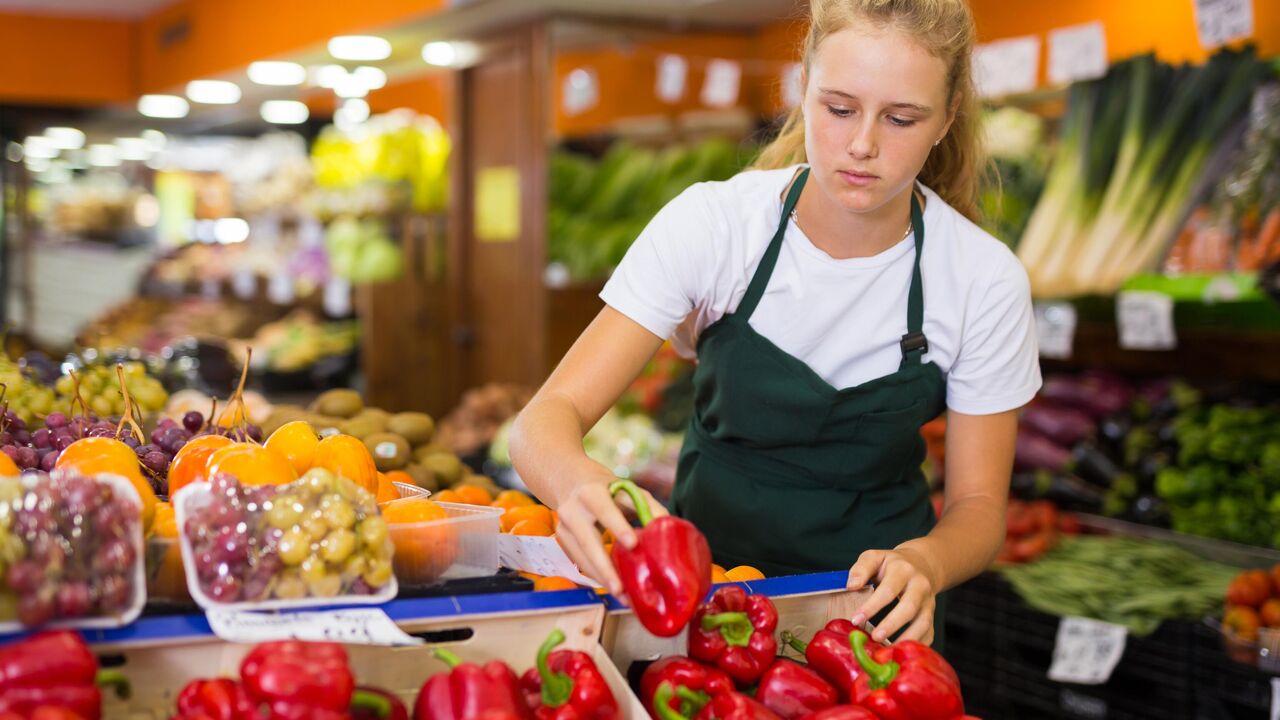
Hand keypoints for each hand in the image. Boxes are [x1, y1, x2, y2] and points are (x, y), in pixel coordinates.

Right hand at [553, 474, 667, 595]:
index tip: (632, 544)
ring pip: (581, 558)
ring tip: (622, 597)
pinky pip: (580, 563)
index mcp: (591, 493)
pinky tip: (614, 588)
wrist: (573, 483)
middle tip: (620, 589)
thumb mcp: (629, 491)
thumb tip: (669, 528)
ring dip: (602, 578)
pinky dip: (597, 576)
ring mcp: (564, 527)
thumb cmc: (608, 490)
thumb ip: (649, 507)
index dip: (617, 526)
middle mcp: (573, 510)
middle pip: (587, 541)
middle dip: (604, 567)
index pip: (604, 509)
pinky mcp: (563, 541)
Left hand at [846, 546, 940, 644]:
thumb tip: (851, 586)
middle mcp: (920, 586)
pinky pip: (929, 633)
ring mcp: (929, 602)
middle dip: (892, 624)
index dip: (872, 606)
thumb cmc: (891, 564)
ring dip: (907, 638)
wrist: (922, 564)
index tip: (856, 619)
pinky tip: (901, 654)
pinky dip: (918, 645)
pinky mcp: (932, 615)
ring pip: (924, 623)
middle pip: (909, 607)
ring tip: (889, 651)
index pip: (888, 589)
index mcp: (903, 570)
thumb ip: (861, 568)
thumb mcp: (875, 557)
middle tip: (874, 637)